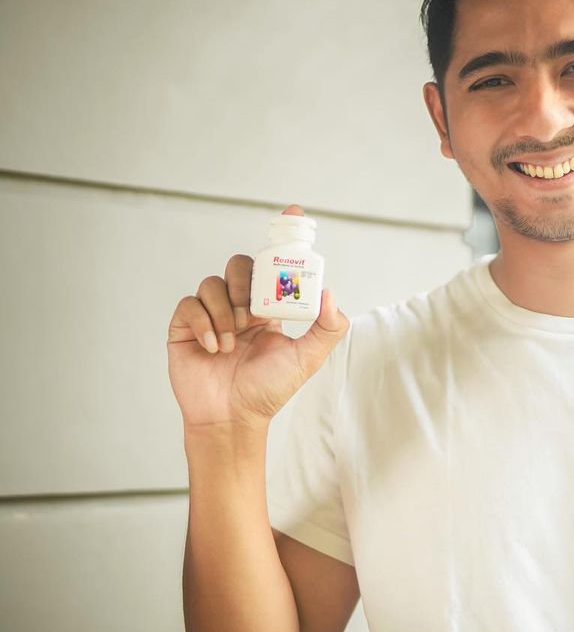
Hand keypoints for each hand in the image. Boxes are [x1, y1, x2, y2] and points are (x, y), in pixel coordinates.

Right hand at [165, 204, 349, 430]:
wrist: (232, 418)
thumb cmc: (269, 389)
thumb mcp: (307, 358)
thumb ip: (327, 327)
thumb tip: (330, 292)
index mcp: (268, 307)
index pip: (273, 264)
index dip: (282, 236)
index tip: (293, 212)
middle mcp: (239, 305)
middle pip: (239, 265)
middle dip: (246, 283)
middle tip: (254, 312)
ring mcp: (210, 314)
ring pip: (212, 284)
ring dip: (226, 312)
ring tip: (234, 343)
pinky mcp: (185, 327)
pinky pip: (190, 306)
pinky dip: (206, 324)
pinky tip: (217, 349)